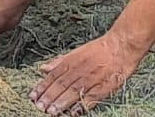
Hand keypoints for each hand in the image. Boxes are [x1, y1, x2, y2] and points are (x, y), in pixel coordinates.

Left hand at [31, 31, 146, 114]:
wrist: (121, 46)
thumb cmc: (99, 49)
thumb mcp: (76, 52)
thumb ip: (59, 61)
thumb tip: (43, 68)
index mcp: (71, 61)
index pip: (53, 76)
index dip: (42, 87)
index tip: (33, 96)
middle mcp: (79, 70)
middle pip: (61, 85)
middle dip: (49, 97)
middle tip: (39, 107)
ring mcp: (92, 79)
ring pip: (73, 92)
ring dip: (61, 103)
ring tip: (51, 112)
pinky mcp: (104, 86)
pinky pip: (92, 97)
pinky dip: (82, 105)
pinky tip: (74, 112)